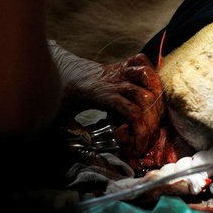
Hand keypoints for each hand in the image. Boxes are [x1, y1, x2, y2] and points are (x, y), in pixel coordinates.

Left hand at [49, 41, 163, 157]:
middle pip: (146, 100)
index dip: (140, 133)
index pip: (132, 112)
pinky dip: (151, 76)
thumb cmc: (59, 93)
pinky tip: (150, 94)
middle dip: (151, 125)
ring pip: (149, 80)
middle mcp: (114, 81)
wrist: (56, 69)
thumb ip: (73, 132)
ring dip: (156, 104)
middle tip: (144, 143)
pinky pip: (142, 63)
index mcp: (100, 94)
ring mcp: (119, 71)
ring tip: (151, 122)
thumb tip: (87, 147)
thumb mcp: (60, 117)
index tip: (137, 149)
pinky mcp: (121, 66)